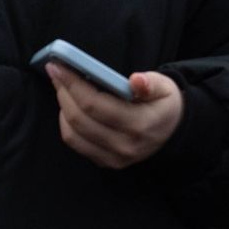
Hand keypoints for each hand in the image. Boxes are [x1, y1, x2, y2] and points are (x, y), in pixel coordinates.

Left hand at [46, 63, 182, 169]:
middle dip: (63, 92)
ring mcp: (114, 158)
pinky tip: (70, 106)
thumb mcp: (164, 87)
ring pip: (73, 134)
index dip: (72, 84)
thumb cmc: (164, 103)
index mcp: (139, 124)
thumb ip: (150, 83)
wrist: (173, 131)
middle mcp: (124, 146)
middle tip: (55, 72)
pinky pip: (77, 144)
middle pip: (79, 119)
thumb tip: (136, 81)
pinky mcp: (106, 162)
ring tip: (62, 87)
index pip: (95, 105)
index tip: (58, 66)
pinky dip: (67, 124)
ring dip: (62, 107)